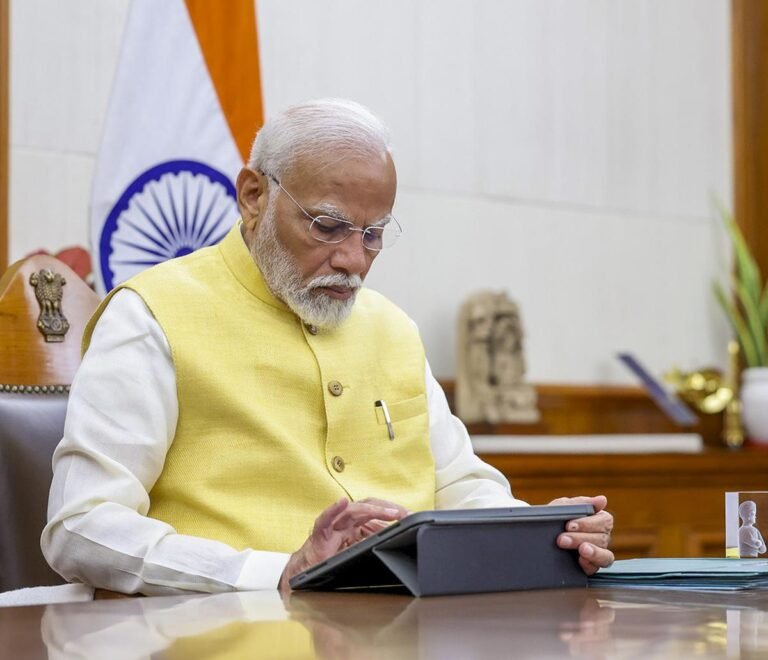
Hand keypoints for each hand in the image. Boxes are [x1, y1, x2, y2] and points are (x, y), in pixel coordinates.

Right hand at [278, 498, 407, 591]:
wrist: (307, 573)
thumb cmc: (331, 560)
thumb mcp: (359, 552)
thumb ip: (373, 542)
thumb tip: (395, 538)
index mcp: (355, 524)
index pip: (376, 511)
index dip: (393, 511)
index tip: (410, 516)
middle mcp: (345, 521)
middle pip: (368, 506)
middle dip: (388, 508)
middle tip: (405, 513)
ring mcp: (334, 525)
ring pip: (353, 510)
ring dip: (373, 509)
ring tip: (390, 512)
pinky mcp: (321, 533)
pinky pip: (326, 519)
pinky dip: (333, 510)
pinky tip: (341, 502)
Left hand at [548, 495, 613, 575]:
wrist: (539, 534)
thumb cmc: (557, 517)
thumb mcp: (564, 506)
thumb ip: (581, 503)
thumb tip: (602, 499)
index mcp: (599, 519)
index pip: (604, 521)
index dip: (588, 524)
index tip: (569, 525)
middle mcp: (601, 536)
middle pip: (602, 538)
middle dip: (579, 538)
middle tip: (561, 539)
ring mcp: (597, 553)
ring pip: (605, 555)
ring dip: (592, 552)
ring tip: (580, 550)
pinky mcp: (590, 566)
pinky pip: (596, 568)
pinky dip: (589, 564)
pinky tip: (580, 560)